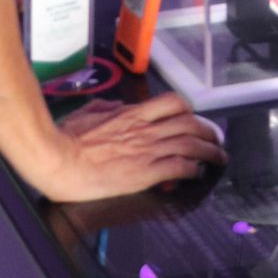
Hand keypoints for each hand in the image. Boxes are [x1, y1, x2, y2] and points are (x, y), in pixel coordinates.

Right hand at [38, 93, 226, 201]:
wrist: (59, 160)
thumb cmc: (67, 138)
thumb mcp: (86, 112)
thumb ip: (104, 108)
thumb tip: (115, 106)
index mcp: (131, 114)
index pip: (172, 104)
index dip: (189, 111)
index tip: (194, 119)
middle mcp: (145, 129)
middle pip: (189, 124)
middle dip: (208, 131)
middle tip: (216, 139)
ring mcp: (147, 151)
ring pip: (191, 145)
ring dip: (209, 152)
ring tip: (218, 158)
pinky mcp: (145, 173)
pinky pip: (178, 167)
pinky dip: (192, 169)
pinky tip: (197, 173)